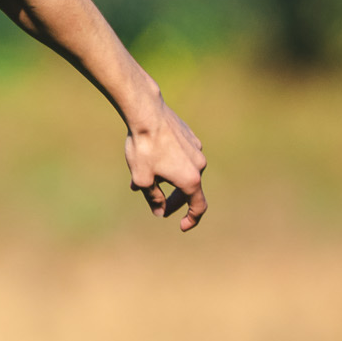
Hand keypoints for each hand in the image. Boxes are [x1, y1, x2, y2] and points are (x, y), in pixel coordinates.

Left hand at [124, 99, 208, 231]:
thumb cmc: (144, 148)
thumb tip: (159, 211)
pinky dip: (169, 164)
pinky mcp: (190, 137)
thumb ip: (153, 199)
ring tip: (142, 181)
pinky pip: (182, 157)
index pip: (199, 206)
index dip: (192, 219)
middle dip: (175, 201)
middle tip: (160, 208)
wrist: (146, 113)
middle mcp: (199, 164)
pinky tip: (150, 161)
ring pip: (184, 171)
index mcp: (191, 179)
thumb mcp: (143, 180)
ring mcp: (196, 149)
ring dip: (168, 181)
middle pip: (190, 190)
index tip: (182, 226)